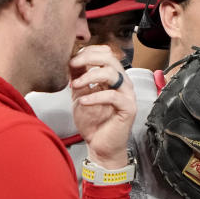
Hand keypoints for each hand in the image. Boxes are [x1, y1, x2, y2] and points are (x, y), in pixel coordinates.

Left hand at [69, 44, 135, 168]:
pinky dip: (95, 96)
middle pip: (110, 58)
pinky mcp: (128, 108)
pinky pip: (113, 96)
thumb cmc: (93, 123)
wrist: (100, 146)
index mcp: (114, 77)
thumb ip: (78, 78)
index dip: (88, 52)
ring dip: (90, 76)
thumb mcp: (80, 95)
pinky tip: (83, 102)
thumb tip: (70, 60)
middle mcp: (123, 83)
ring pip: (112, 73)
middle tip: (72, 65)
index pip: (106, 53)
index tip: (71, 59)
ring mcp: (127, 95)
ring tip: (75, 85)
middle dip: (88, 58)